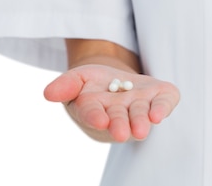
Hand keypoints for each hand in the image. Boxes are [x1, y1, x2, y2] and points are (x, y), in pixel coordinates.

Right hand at [43, 64, 179, 141]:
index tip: (100, 120)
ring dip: (141, 121)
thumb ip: (65, 86)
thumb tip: (48, 94)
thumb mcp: (77, 79)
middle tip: (122, 133)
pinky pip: (164, 104)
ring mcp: (141, 107)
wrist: (117, 80)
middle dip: (120, 125)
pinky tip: (158, 116)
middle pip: (119, 119)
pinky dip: (162, 108)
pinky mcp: (160, 98)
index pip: (93, 114)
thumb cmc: (94, 84)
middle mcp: (119, 114)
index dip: (95, 116)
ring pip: (141, 115)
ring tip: (141, 130)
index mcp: (95, 110)